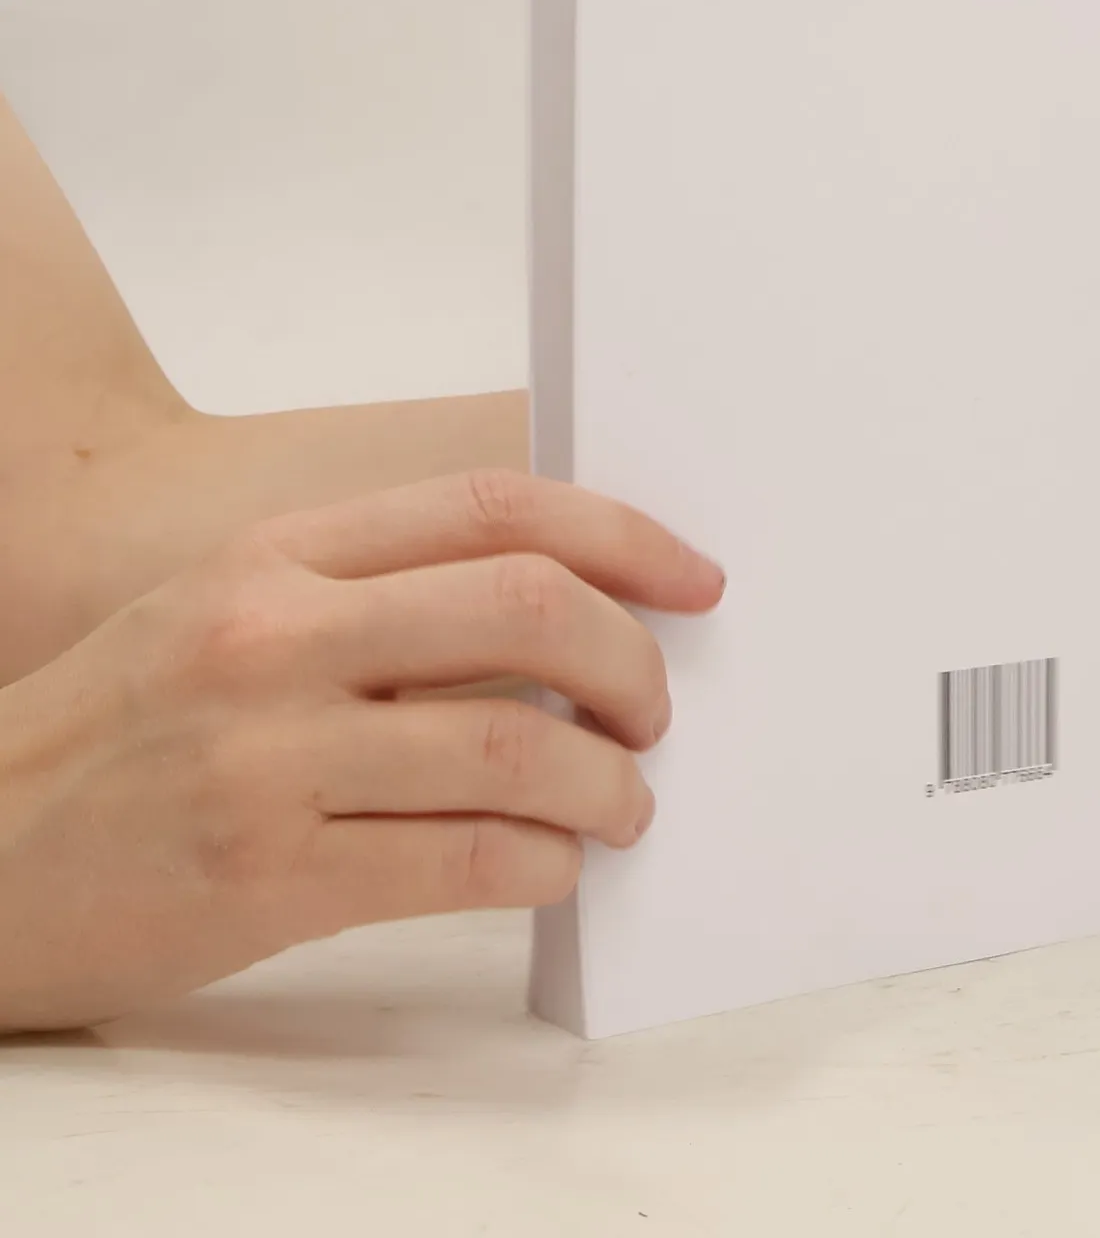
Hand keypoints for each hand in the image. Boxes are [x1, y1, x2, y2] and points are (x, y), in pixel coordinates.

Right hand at [0, 469, 722, 1032]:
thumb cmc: (121, 725)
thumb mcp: (230, 606)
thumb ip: (381, 587)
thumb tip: (570, 606)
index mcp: (281, 556)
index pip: (497, 508)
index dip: (624, 537)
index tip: (694, 580)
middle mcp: (277, 638)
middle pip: (530, 609)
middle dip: (632, 662)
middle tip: (655, 711)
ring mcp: (270, 758)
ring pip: (518, 747)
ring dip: (608, 783)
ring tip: (621, 803)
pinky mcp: (267, 877)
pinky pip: (466, 859)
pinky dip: (545, 862)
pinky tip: (551, 863)